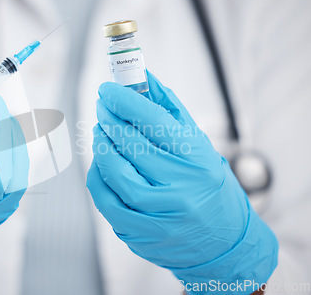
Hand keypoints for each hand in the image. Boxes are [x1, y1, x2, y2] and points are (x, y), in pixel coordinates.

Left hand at [87, 72, 277, 293]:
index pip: (152, 120)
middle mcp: (178, 186)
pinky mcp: (138, 232)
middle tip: (103, 106)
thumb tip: (143, 76)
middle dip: (109, 118)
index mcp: (196, 159)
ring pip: (113, 170)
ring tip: (101, 131)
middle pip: (129, 143)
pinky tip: (101, 163)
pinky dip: (97, 175)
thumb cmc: (208, 186)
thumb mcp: (199, 145)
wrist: (223, 244)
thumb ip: (169, 109)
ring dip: (100, 145)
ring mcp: (157, 213)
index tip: (108, 89)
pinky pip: (104, 198)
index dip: (124, 100)